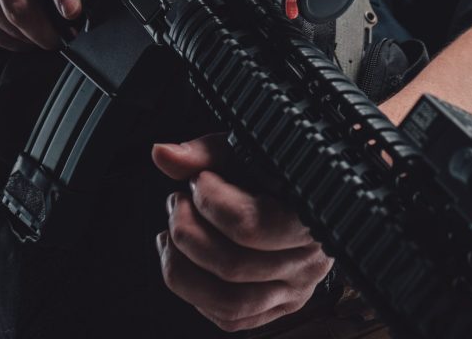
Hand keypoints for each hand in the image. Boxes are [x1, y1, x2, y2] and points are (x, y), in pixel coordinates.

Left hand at [151, 133, 333, 331]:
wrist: (301, 197)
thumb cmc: (273, 171)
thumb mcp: (246, 151)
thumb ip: (206, 152)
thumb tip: (162, 154)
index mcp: (309, 216)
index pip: (250, 226)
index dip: (209, 202)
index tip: (201, 180)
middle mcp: (309, 260)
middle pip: (232, 265)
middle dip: (187, 231)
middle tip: (179, 203)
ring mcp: (295, 291)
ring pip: (229, 302)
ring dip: (182, 269)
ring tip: (173, 235)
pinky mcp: (279, 309)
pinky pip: (231, 319)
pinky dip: (197, 295)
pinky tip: (187, 262)